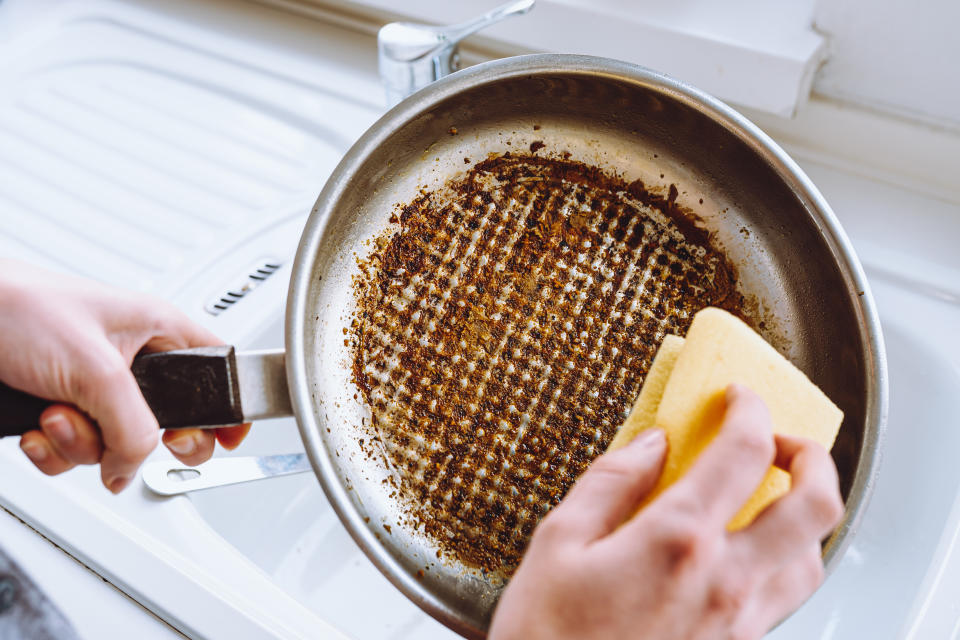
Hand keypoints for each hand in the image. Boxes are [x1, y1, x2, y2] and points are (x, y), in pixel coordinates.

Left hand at [0, 260, 249, 492]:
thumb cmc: (17, 307)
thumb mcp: (96, 369)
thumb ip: (133, 426)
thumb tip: (134, 466)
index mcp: (158, 331)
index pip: (216, 371)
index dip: (226, 407)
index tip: (227, 438)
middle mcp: (132, 362)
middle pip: (167, 423)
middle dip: (138, 441)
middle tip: (129, 443)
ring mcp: (94, 389)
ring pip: (115, 445)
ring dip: (81, 443)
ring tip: (56, 414)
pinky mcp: (61, 408)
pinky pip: (76, 452)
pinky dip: (53, 450)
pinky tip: (38, 426)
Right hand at [489, 384, 843, 639]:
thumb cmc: (547, 637)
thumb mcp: (558, 542)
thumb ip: (611, 482)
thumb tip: (651, 444)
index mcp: (677, 540)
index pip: (744, 451)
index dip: (748, 408)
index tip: (736, 396)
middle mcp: (724, 582)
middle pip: (815, 504)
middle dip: (810, 455)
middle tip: (778, 439)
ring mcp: (738, 622)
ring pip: (813, 557)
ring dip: (805, 513)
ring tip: (772, 494)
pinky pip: (786, 596)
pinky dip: (785, 558)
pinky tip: (748, 551)